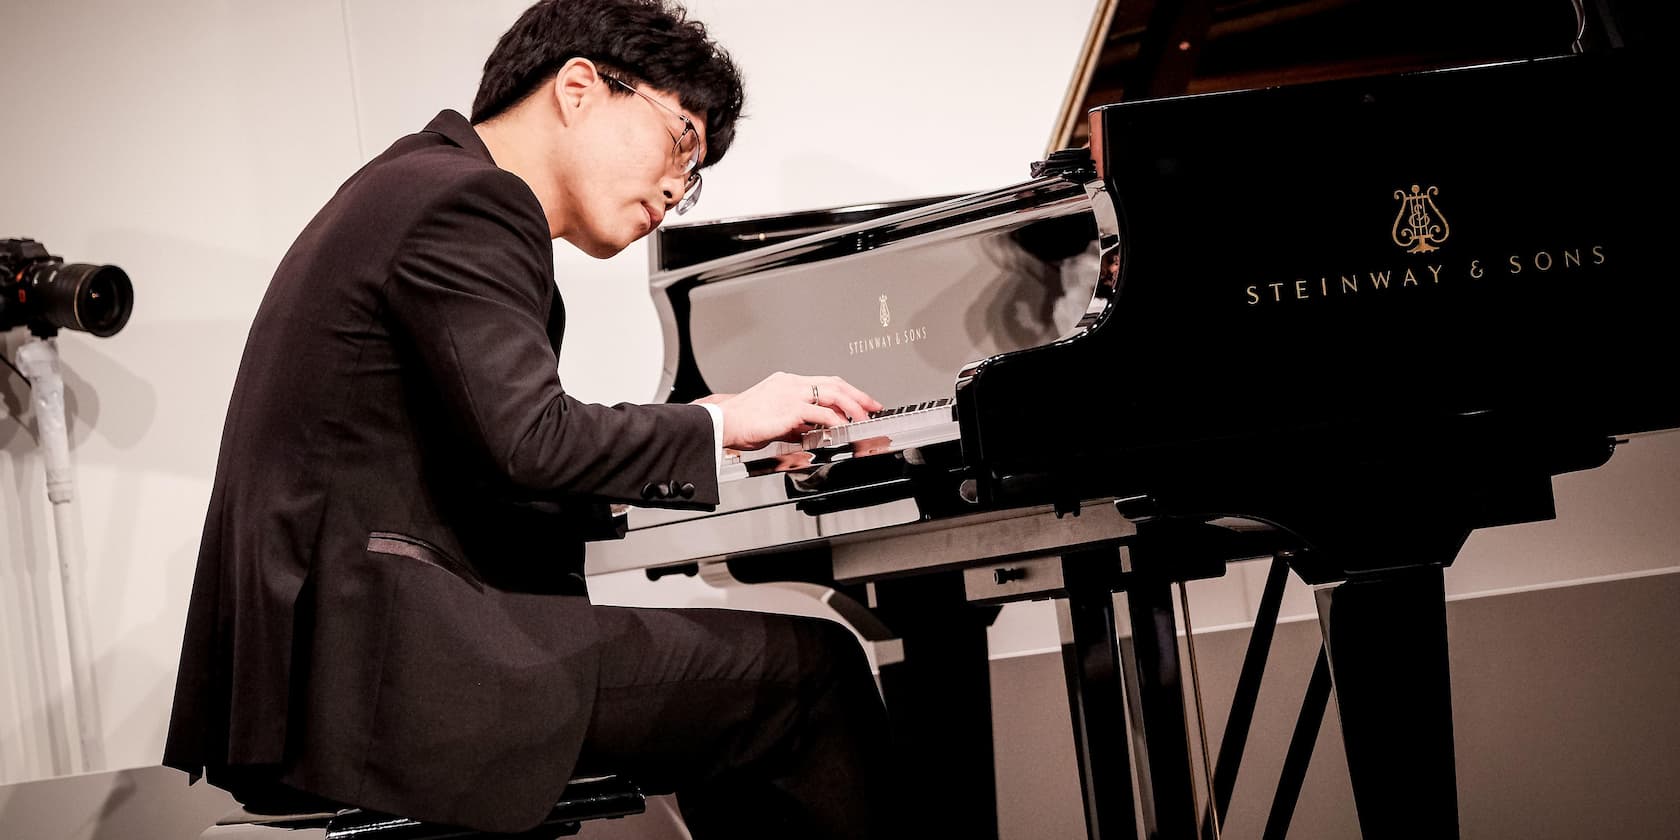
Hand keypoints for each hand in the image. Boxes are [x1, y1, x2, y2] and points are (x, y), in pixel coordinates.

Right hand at [711, 372, 882, 450]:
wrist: (722, 422)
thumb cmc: (743, 422)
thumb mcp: (775, 419)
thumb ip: (797, 423)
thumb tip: (814, 431)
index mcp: (788, 382)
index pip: (826, 382)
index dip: (849, 391)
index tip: (863, 402)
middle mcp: (791, 383)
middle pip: (835, 383)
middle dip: (858, 396)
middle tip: (873, 408)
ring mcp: (790, 394)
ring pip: (832, 394)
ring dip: (851, 408)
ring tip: (862, 420)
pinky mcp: (788, 409)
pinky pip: (819, 413)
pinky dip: (834, 420)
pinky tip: (841, 427)